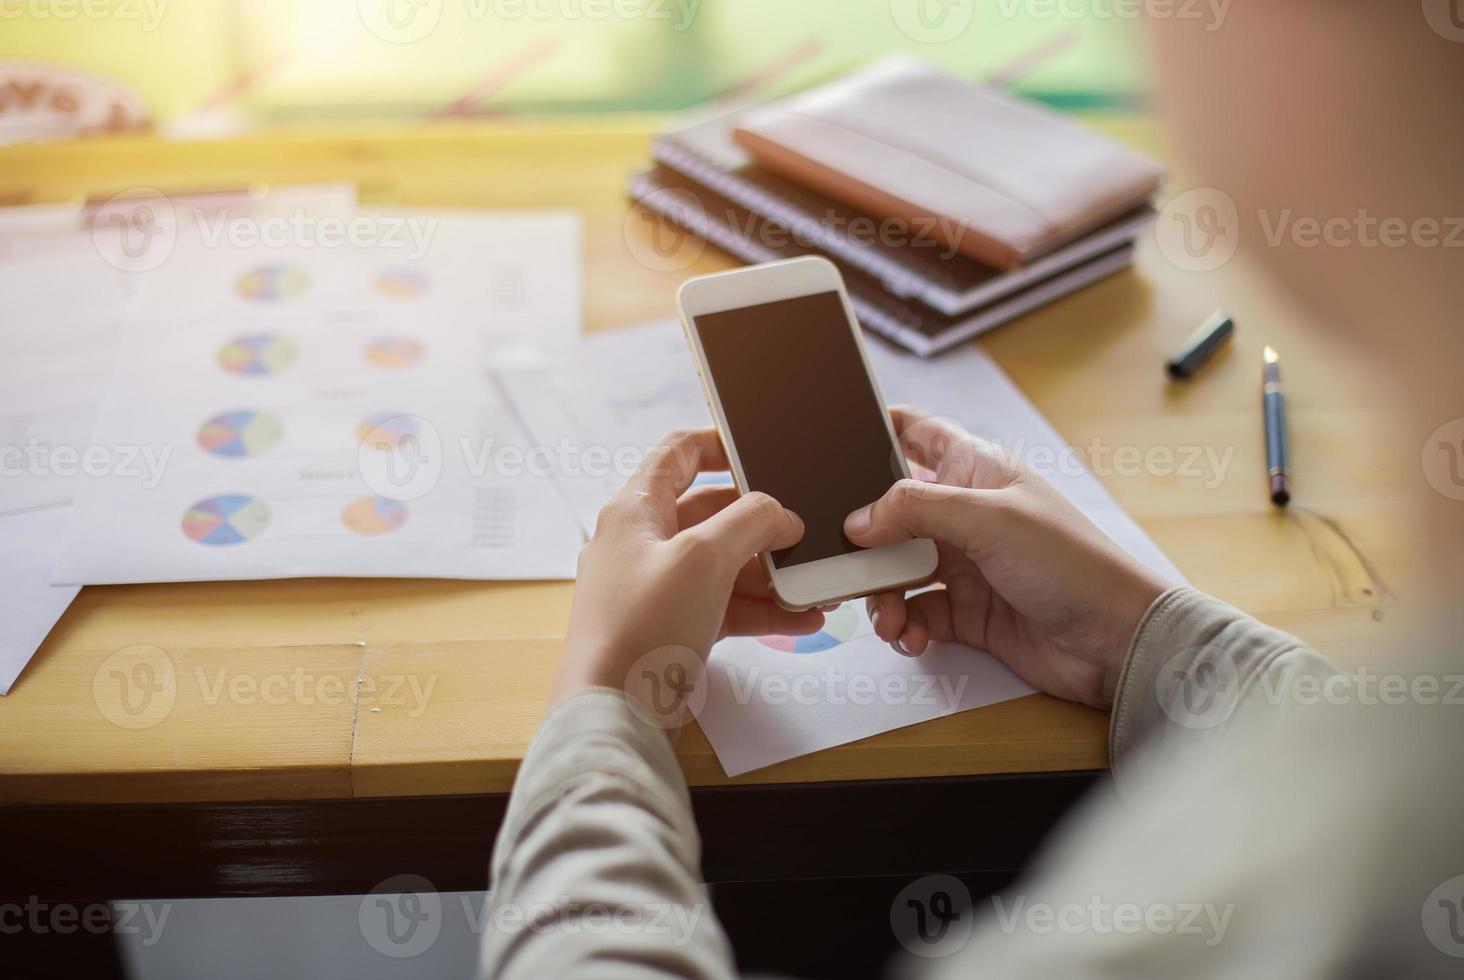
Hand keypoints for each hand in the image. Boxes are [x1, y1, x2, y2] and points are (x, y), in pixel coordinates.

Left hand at [551, 428, 824, 712]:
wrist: (614, 712)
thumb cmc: (641, 628)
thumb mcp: (704, 557)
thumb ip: (750, 521)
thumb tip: (780, 513)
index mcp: (635, 510)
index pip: (678, 453)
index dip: (720, 444)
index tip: (761, 448)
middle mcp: (641, 544)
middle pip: (711, 513)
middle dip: (763, 523)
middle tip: (805, 530)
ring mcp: (656, 588)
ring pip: (723, 565)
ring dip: (770, 572)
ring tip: (816, 584)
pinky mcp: (671, 628)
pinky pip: (724, 606)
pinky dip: (761, 609)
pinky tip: (802, 618)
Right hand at [844, 408, 1171, 709]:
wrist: (1114, 640)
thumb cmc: (1071, 563)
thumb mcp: (987, 518)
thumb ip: (915, 509)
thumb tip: (858, 519)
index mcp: (974, 469)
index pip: (915, 432)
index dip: (875, 429)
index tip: (831, 442)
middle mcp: (964, 512)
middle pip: (889, 512)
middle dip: (861, 537)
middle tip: (839, 559)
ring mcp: (964, 563)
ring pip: (895, 569)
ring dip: (881, 594)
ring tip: (887, 617)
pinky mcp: (966, 611)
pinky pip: (916, 613)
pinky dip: (904, 626)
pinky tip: (910, 636)